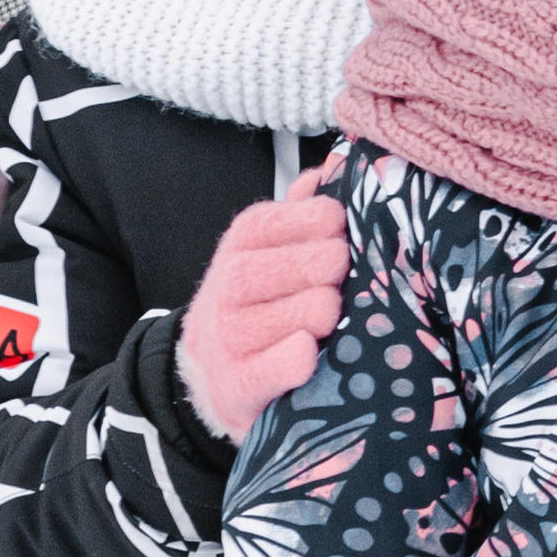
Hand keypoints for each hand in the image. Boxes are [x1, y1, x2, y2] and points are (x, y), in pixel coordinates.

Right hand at [177, 191, 349, 441]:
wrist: (214, 371)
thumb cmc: (261, 298)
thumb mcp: (272, 246)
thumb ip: (301, 209)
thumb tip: (330, 171)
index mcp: (242, 242)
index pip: (289, 219)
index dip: (322, 222)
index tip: (340, 230)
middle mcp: (229, 286)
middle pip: (300, 266)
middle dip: (330, 269)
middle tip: (342, 276)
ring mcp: (230, 338)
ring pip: (299, 315)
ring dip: (324, 313)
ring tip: (331, 315)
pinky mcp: (238, 386)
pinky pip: (277, 368)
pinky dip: (296, 359)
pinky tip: (309, 350)